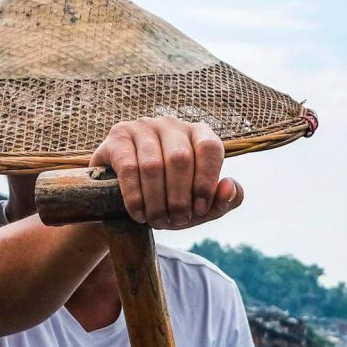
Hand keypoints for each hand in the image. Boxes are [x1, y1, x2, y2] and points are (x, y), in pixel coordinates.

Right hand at [89, 117, 244, 229]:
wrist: (125, 201)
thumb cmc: (171, 200)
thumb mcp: (201, 206)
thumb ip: (224, 200)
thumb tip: (229, 187)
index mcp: (199, 134)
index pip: (210, 148)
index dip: (206, 182)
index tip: (199, 210)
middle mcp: (171, 125)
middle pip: (180, 158)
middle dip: (179, 198)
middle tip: (177, 221)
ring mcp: (142, 127)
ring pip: (152, 165)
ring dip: (157, 201)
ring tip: (158, 221)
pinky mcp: (117, 138)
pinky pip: (128, 168)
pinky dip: (135, 197)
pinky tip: (139, 214)